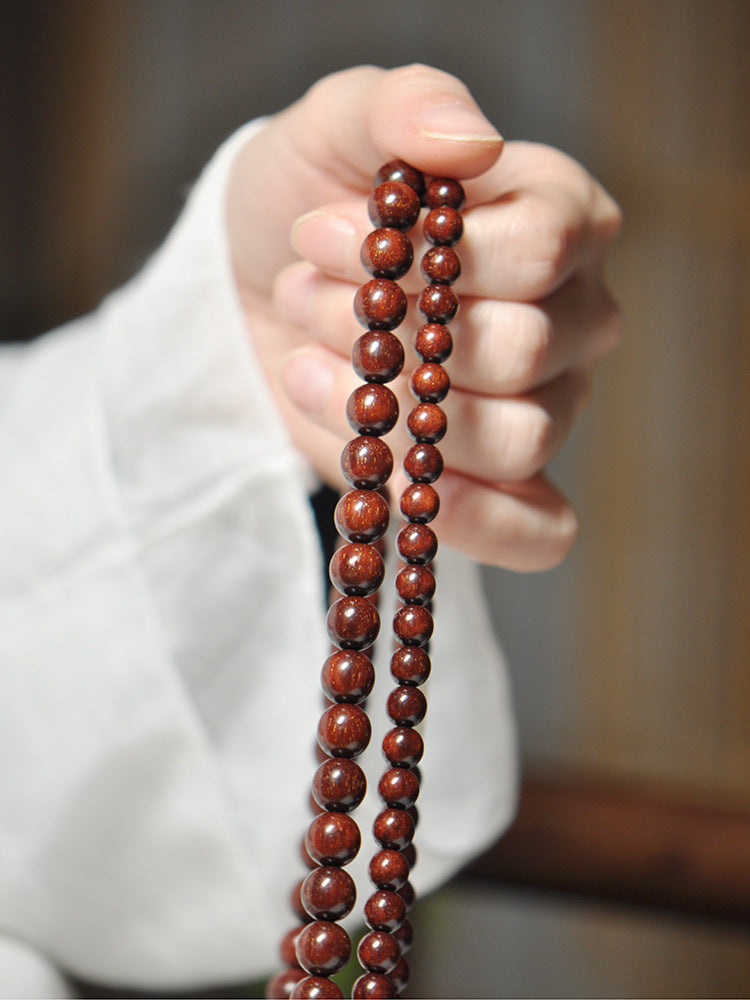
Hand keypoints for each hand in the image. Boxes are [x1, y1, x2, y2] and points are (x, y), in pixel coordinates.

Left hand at [226, 65, 620, 569]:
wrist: (259, 289)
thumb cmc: (311, 202)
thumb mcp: (334, 126)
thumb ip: (402, 106)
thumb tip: (470, 142)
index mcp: (559, 218)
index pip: (539, 248)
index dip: (423, 255)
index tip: (322, 236)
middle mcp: (570, 317)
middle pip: (522, 351)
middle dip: (386, 333)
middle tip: (303, 299)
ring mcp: (546, 406)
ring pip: (514, 441)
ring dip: (389, 412)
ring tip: (303, 364)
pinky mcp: (501, 483)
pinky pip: (537, 533)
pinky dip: (473, 522)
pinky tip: (390, 483)